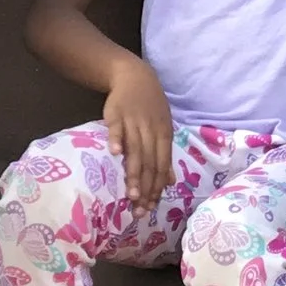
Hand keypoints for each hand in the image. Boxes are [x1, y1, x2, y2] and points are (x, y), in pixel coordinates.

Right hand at [104, 57, 176, 210]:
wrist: (135, 76)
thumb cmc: (150, 107)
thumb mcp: (162, 128)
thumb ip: (163, 155)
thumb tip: (170, 181)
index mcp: (164, 135)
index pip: (162, 166)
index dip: (156, 187)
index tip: (150, 208)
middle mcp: (151, 130)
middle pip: (149, 162)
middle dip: (146, 187)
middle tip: (139, 209)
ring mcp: (134, 121)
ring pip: (135, 150)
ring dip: (134, 172)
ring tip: (131, 193)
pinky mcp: (117, 114)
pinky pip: (117, 128)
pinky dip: (116, 140)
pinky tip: (114, 154)